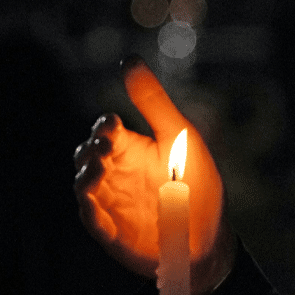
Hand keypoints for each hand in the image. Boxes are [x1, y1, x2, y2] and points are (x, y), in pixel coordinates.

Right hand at [74, 55, 234, 294]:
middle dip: (91, 150)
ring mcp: (111, 202)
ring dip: (86, 176)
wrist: (210, 235)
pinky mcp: (112, 231)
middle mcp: (115, 173)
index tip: (113, 125)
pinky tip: (94, 202)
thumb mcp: (179, 136)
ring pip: (83, 185)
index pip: (105, 130)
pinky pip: (92, 219)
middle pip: (86, 155)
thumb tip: (128, 59)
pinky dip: (90, 210)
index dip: (104, 126)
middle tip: (104, 147)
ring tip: (97, 170)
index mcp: (130, 148)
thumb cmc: (197, 183)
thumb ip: (152, 101)